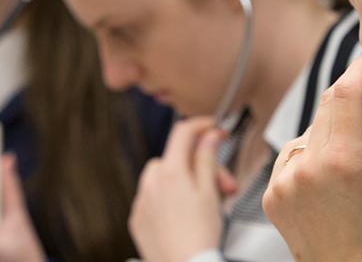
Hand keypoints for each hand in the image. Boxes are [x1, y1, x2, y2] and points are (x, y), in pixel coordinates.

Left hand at [129, 117, 236, 261]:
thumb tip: (209, 136)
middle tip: (223, 184)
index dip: (201, 126)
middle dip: (199, 165)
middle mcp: (151, 183)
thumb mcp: (211, 192)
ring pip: (162, 178)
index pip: (183, 132)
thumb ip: (207, 159)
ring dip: (182, 181)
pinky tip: (184, 216)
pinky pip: (152, 198)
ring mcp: (142, 202)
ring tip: (202, 202)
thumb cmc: (200, 236)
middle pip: (175, 157)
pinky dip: (167, 200)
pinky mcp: (138, 219)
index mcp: (171, 172)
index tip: (213, 129)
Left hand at [262, 52, 361, 261]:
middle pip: (326, 106)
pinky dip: (311, 154)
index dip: (359, 69)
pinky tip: (330, 177)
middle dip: (349, 97)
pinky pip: (293, 154)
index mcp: (341, 161)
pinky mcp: (271, 190)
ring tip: (353, 161)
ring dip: (330, 130)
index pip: (344, 92)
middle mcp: (305, 167)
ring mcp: (283, 179)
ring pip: (309, 129)